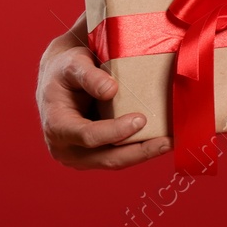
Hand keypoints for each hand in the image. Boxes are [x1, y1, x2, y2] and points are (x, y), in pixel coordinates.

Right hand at [37, 29, 170, 170]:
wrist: (60, 77)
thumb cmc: (66, 68)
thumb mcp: (72, 64)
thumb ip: (89, 75)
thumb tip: (111, 90)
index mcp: (56, 126)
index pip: (87, 136)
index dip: (114, 131)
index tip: (140, 119)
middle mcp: (65, 148)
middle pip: (106, 158)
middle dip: (138, 152)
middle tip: (166, 141)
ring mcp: (80, 156)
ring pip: (116, 161)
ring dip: (143, 154)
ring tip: (170, 142)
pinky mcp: (95, 154)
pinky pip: (120, 155)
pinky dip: (140, 150)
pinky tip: (161, 140)